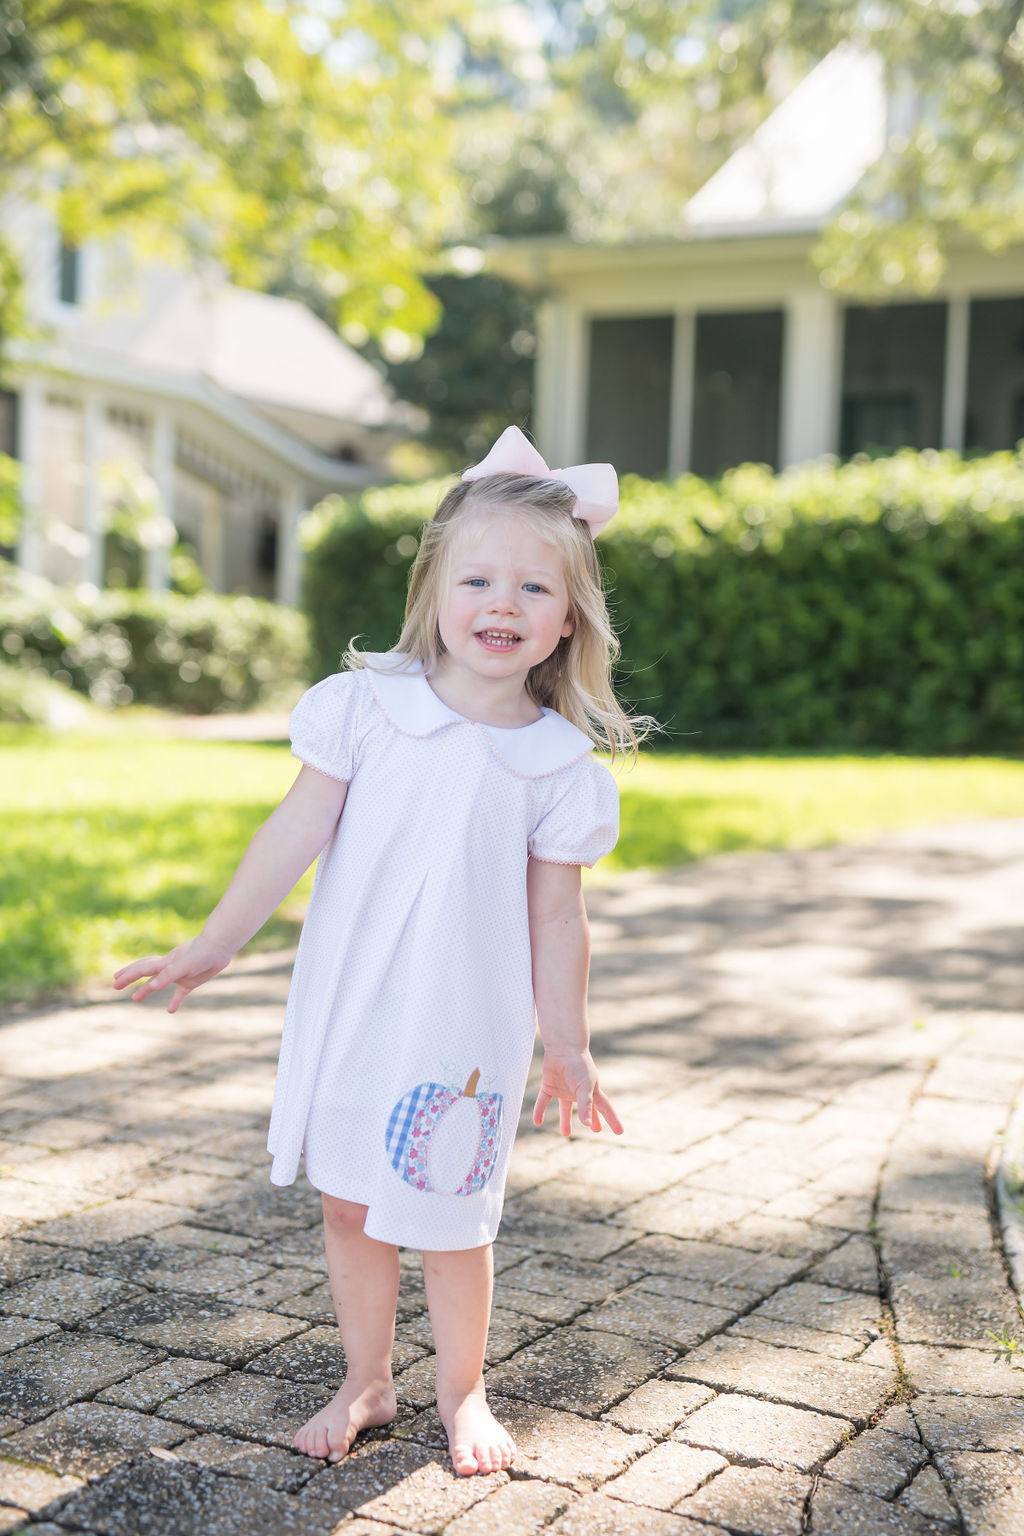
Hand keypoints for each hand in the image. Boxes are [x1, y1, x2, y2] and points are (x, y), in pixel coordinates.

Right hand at [113, 935, 233, 1012]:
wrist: (220, 945)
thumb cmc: (202, 953)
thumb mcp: (185, 966)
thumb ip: (168, 975)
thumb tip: (152, 987)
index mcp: (164, 963)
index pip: (141, 970)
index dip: (128, 976)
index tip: (115, 983)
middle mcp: (169, 967)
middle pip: (145, 972)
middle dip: (130, 977)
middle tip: (116, 984)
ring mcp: (180, 974)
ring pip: (159, 983)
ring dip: (146, 989)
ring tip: (135, 998)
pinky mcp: (192, 980)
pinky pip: (181, 993)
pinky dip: (175, 1001)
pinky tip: (171, 1010)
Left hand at [532, 1048, 623, 1136]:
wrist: (563, 1047)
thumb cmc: (579, 1065)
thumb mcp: (585, 1087)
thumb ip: (586, 1106)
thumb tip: (587, 1125)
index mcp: (591, 1091)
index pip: (605, 1109)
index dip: (612, 1120)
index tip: (620, 1132)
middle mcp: (578, 1092)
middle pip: (587, 1109)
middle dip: (593, 1119)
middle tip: (597, 1130)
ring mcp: (564, 1089)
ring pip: (565, 1108)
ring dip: (565, 1120)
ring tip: (565, 1134)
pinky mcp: (550, 1086)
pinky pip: (544, 1101)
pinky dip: (540, 1111)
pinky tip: (537, 1122)